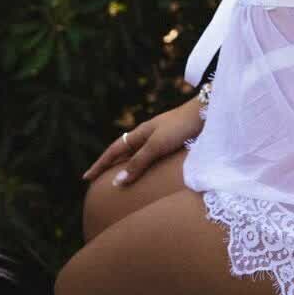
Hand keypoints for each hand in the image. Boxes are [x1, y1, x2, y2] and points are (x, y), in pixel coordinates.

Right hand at [82, 97, 202, 188]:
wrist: (208, 112)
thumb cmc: (181, 127)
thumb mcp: (156, 146)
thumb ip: (138, 163)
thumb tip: (116, 182)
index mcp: (140, 134)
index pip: (113, 152)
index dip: (99, 166)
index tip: (86, 178)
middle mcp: (147, 135)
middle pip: (123, 152)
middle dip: (109, 165)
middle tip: (98, 179)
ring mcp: (160, 137)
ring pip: (137, 154)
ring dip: (126, 165)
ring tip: (119, 178)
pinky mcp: (173, 141)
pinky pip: (152, 156)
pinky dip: (143, 165)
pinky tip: (149, 172)